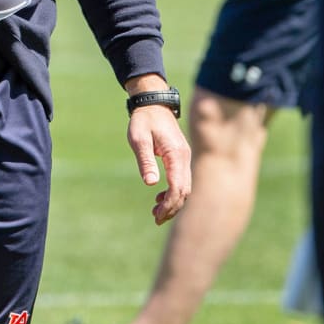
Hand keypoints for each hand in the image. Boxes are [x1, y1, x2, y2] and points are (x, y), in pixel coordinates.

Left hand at [126, 101, 191, 224]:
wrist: (153, 104)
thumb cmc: (143, 120)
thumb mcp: (139, 139)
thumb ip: (145, 160)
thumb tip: (150, 183)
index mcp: (175, 154)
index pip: (177, 186)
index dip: (169, 203)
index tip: (157, 215)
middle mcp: (184, 158)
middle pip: (184, 190)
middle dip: (172, 207)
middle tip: (156, 219)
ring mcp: (184, 158)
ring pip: (185, 187)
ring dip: (173, 202)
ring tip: (157, 214)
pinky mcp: (180, 158)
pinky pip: (181, 180)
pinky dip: (174, 192)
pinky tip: (160, 198)